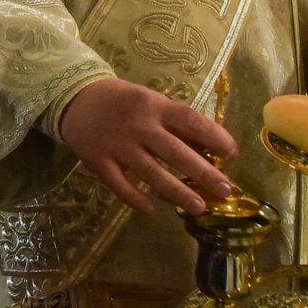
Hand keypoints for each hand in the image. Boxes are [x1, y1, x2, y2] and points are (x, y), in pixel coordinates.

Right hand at [58, 76, 235, 215]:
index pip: (190, 120)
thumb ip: (174, 123)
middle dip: (203, 173)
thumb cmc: (122, 101)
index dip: (214, 137)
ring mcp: (118, 145)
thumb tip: (208, 147)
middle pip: (175, 153)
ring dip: (177, 192)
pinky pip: (121, 185)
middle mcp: (139, 126)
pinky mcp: (99, 161)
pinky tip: (153, 209)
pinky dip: (136, 199)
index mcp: (154, 106)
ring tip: (199, 208)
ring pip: (152, 173)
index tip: (232, 155)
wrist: (75, 98)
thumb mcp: (150, 100)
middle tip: (225, 191)